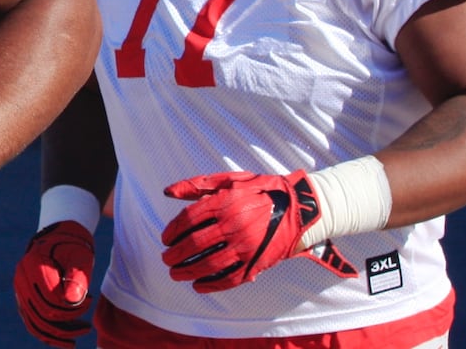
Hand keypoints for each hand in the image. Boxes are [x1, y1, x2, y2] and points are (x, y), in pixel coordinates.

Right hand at [13, 221, 93, 346]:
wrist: (59, 238)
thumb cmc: (73, 248)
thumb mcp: (80, 258)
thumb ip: (77, 277)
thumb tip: (71, 301)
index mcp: (33, 265)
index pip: (51, 298)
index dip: (72, 307)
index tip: (90, 300)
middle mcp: (21, 278)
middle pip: (42, 313)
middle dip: (67, 321)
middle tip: (87, 324)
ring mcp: (19, 290)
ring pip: (34, 322)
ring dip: (57, 335)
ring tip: (76, 341)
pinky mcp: (23, 299)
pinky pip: (32, 322)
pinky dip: (47, 335)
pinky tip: (66, 341)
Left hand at [161, 169, 355, 291]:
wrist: (301, 209)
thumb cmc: (262, 191)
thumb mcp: (231, 179)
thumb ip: (197, 184)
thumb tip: (167, 191)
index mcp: (225, 202)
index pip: (188, 219)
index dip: (172, 230)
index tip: (164, 238)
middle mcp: (234, 225)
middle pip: (195, 244)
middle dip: (175, 254)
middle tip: (166, 259)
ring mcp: (246, 246)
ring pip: (210, 264)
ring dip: (188, 271)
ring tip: (176, 274)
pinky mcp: (258, 262)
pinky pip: (231, 278)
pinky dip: (212, 285)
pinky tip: (198, 285)